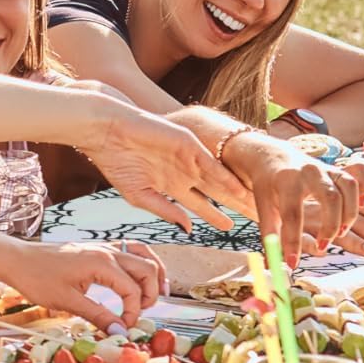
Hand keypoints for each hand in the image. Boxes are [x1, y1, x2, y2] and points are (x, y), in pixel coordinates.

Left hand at [0, 238, 166, 326]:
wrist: (16, 259)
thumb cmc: (37, 278)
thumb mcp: (67, 302)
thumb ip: (97, 315)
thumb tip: (120, 331)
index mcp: (102, 263)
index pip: (133, 290)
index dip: (133, 312)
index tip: (123, 328)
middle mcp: (107, 251)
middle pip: (147, 269)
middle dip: (150, 293)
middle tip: (142, 314)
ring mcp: (103, 247)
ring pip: (142, 254)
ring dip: (153, 273)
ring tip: (157, 294)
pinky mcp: (96, 249)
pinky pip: (128, 250)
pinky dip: (140, 263)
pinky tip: (138, 278)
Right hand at [82, 102, 251, 232]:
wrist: (108, 133)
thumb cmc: (117, 162)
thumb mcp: (140, 195)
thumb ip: (165, 211)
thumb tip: (188, 229)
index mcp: (172, 184)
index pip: (201, 204)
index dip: (215, 216)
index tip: (230, 228)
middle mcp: (184, 172)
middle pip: (216, 193)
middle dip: (235, 205)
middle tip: (255, 217)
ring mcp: (188, 158)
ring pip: (218, 179)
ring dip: (236, 193)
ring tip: (255, 205)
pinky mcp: (188, 145)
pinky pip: (210, 164)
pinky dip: (223, 176)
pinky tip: (238, 188)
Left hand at [227, 136, 363, 263]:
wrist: (274, 156)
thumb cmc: (268, 186)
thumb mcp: (262, 207)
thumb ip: (269, 233)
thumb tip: (274, 263)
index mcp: (286, 182)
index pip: (292, 215)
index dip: (293, 241)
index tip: (293, 263)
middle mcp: (310, 172)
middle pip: (330, 197)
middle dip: (330, 225)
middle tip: (324, 246)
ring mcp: (327, 168)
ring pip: (348, 187)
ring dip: (349, 213)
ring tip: (341, 233)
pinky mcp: (338, 170)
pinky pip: (360, 176)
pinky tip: (361, 207)